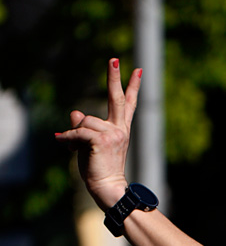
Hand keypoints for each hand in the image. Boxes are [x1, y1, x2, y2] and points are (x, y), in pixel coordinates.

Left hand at [55, 58, 140, 210]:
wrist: (108, 187)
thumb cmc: (99, 168)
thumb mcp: (89, 143)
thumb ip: (84, 126)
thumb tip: (75, 112)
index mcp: (120, 129)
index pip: (127, 104)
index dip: (131, 86)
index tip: (137, 70)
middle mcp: (120, 129)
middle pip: (117, 98)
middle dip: (114, 77)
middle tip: (114, 58)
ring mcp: (114, 134)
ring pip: (85, 120)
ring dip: (75, 135)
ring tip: (76, 149)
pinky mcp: (102, 140)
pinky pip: (78, 130)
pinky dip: (69, 139)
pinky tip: (68, 146)